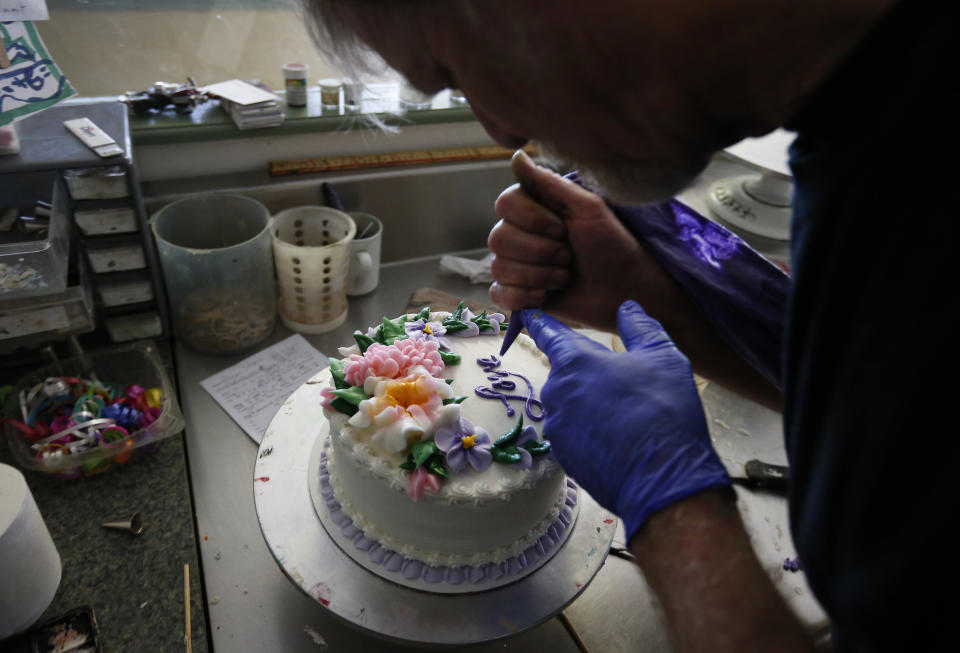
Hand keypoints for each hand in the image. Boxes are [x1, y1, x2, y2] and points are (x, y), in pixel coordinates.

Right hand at [488, 150, 686, 331]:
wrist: (624, 289)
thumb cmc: (611, 244)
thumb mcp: (586, 208)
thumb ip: (549, 183)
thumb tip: (516, 156)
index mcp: (532, 209)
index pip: (504, 204)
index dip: (532, 220)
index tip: (563, 229)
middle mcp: (518, 235)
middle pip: (498, 238)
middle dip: (540, 251)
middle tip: (568, 256)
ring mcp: (516, 266)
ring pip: (499, 268)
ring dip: (539, 275)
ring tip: (564, 277)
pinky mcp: (518, 295)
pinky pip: (499, 294)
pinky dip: (524, 297)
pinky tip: (546, 296)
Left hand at [521, 300, 730, 538]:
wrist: (662, 479)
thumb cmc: (663, 409)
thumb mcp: (663, 356)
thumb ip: (641, 326)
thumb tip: (628, 307)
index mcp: (575, 361)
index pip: (548, 331)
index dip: (540, 320)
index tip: (528, 313)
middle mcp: (557, 391)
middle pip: (566, 371)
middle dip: (588, 370)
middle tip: (623, 380)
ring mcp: (557, 426)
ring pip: (570, 402)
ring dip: (590, 401)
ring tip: (627, 412)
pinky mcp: (564, 455)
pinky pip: (574, 432)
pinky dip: (591, 430)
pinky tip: (619, 436)